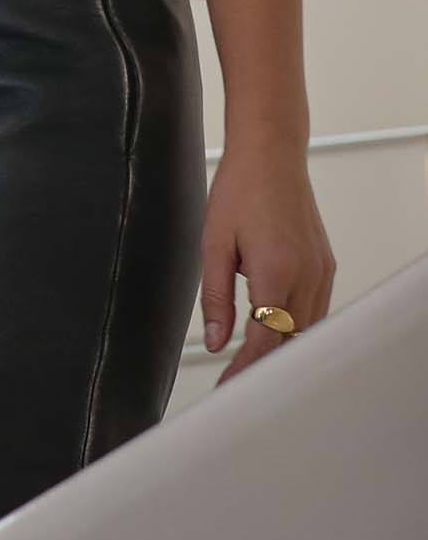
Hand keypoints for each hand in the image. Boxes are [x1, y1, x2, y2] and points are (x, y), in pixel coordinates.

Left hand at [201, 141, 334, 382]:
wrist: (270, 152)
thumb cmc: (240, 188)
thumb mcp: (214, 241)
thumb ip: (214, 296)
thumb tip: (215, 340)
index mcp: (275, 270)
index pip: (264, 341)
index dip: (246, 370)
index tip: (229, 387)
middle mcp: (306, 274)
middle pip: (290, 342)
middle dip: (265, 366)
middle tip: (237, 381)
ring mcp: (321, 271)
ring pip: (306, 330)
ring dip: (282, 347)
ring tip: (252, 360)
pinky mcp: (326, 266)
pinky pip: (315, 310)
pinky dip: (295, 326)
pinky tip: (274, 328)